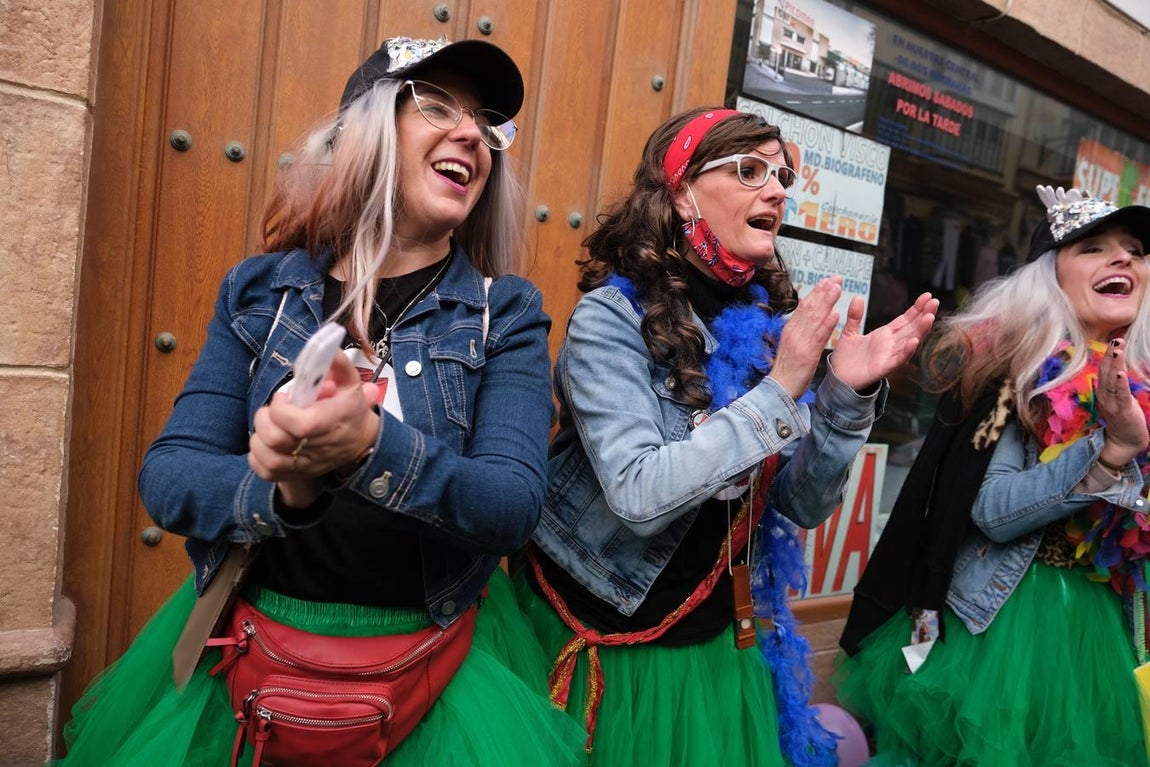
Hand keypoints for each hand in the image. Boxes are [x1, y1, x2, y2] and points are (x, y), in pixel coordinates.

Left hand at [249, 352, 379, 506]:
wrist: (360, 443)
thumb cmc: (350, 412)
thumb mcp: (350, 384)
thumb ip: (337, 363)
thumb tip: (327, 345)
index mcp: (327, 424)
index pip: (296, 423)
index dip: (282, 407)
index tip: (285, 397)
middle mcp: (314, 449)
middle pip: (274, 438)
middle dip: (266, 419)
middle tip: (274, 410)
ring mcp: (302, 465)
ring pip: (265, 455)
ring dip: (260, 436)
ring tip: (271, 425)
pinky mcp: (292, 475)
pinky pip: (263, 470)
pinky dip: (257, 456)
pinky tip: (268, 444)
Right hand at [769, 276, 842, 399]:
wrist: (778, 389)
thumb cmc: (786, 369)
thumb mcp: (792, 345)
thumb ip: (801, 331)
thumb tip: (813, 316)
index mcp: (790, 330)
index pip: (803, 306)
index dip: (816, 292)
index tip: (826, 281)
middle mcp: (794, 333)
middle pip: (809, 308)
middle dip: (823, 291)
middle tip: (836, 278)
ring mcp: (800, 343)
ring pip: (814, 318)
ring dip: (827, 302)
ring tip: (837, 288)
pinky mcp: (807, 355)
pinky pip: (818, 337)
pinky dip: (827, 325)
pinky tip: (836, 314)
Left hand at [828, 292, 937, 391]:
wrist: (837, 379)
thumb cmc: (845, 359)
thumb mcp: (849, 333)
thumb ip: (855, 316)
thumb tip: (857, 297)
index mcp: (884, 335)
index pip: (905, 319)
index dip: (917, 308)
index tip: (928, 296)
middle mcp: (891, 345)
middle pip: (912, 328)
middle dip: (924, 315)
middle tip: (935, 301)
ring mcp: (889, 357)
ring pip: (909, 342)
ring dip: (920, 330)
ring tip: (930, 317)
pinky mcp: (883, 369)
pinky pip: (898, 360)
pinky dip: (907, 351)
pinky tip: (914, 341)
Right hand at [1096, 337, 1148, 465]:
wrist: (1125, 442)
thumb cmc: (1124, 418)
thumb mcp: (1118, 399)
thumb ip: (1116, 385)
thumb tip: (1117, 369)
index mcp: (1103, 392)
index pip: (1104, 370)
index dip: (1108, 355)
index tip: (1115, 341)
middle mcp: (1104, 395)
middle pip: (1106, 372)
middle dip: (1111, 355)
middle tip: (1116, 340)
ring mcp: (1112, 403)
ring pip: (1112, 381)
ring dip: (1115, 364)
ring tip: (1117, 351)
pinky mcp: (1122, 411)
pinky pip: (1121, 395)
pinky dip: (1120, 383)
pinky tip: (1121, 373)